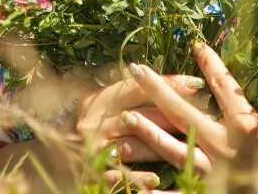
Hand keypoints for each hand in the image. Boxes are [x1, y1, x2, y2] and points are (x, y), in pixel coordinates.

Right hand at [71, 69, 210, 190]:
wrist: (50, 157)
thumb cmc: (84, 124)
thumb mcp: (97, 102)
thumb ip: (124, 90)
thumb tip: (159, 76)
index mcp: (98, 100)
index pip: (137, 88)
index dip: (168, 84)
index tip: (197, 82)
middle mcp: (95, 124)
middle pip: (142, 117)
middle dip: (176, 117)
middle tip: (207, 116)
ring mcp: (94, 151)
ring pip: (135, 146)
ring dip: (164, 146)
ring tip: (193, 145)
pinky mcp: (94, 175)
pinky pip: (121, 178)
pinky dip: (139, 180)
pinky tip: (158, 182)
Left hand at [116, 41, 257, 189]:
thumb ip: (252, 109)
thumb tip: (229, 84)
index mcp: (245, 125)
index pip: (222, 86)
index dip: (209, 64)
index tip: (195, 45)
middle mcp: (225, 145)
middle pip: (182, 112)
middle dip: (157, 88)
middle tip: (136, 69)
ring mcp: (214, 170)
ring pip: (172, 147)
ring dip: (147, 131)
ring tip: (126, 115)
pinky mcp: (209, 191)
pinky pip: (179, 191)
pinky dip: (159, 191)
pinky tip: (140, 184)